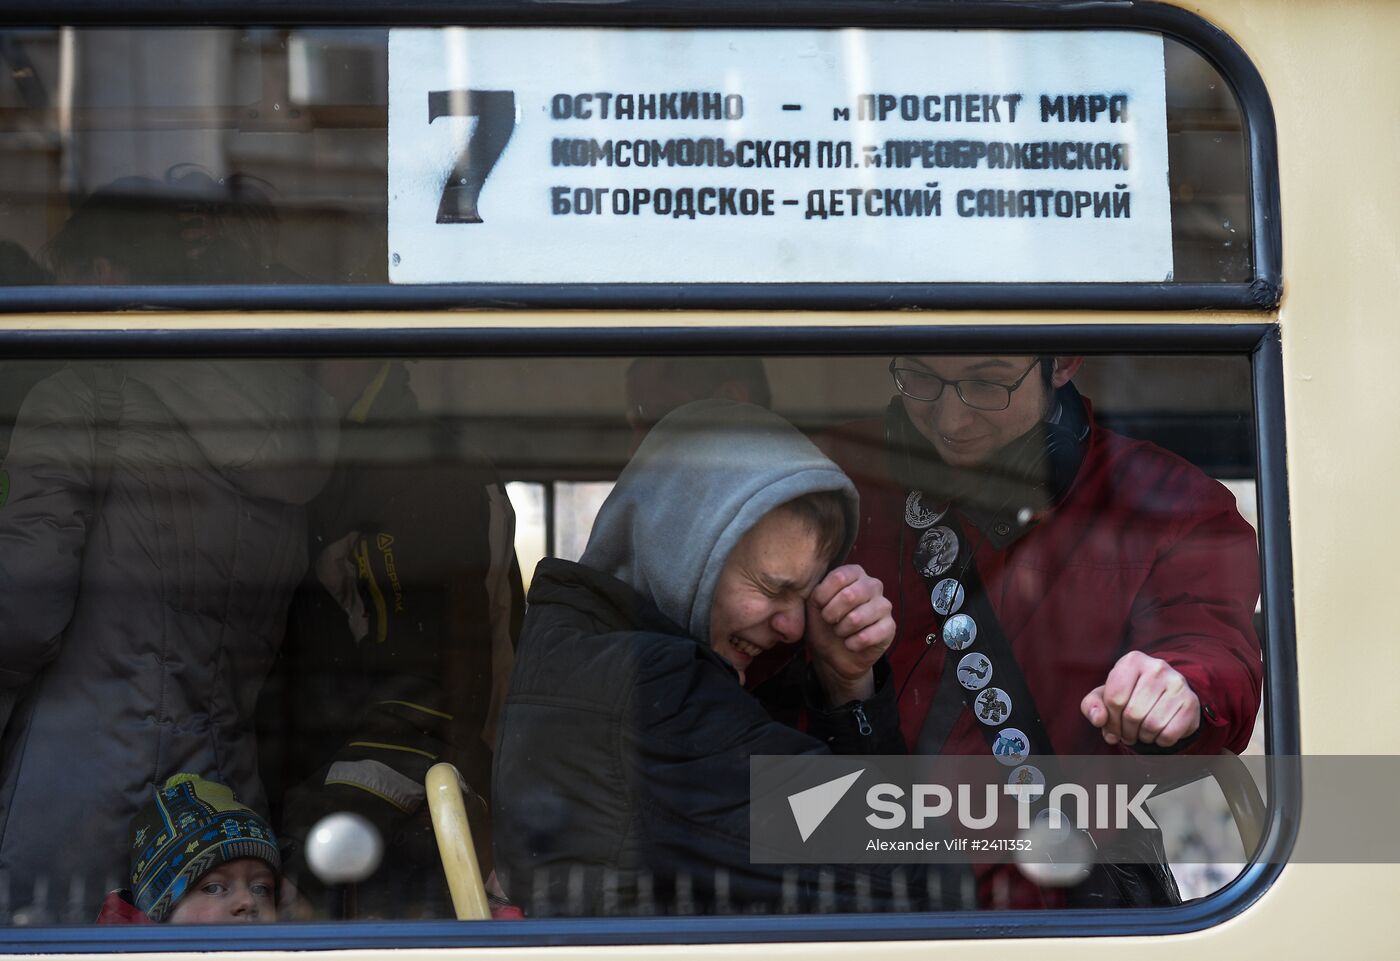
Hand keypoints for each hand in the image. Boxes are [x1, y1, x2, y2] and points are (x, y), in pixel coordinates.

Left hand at [806, 564, 894, 703]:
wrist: (832, 653)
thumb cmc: (823, 623)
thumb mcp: (813, 604)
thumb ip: (815, 591)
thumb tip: (818, 593)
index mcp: (854, 573)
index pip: (838, 577)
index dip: (823, 595)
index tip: (818, 606)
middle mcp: (873, 585)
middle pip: (848, 595)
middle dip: (831, 614)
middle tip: (828, 621)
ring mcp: (884, 605)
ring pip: (857, 618)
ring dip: (841, 630)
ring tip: (840, 631)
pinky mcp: (889, 627)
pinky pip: (867, 636)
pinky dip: (852, 644)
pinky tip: (850, 643)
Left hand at [1080, 651, 1200, 747]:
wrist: (1164, 693)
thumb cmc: (1129, 694)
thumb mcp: (1105, 695)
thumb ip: (1092, 705)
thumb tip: (1098, 719)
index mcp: (1132, 660)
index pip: (1115, 699)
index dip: (1110, 720)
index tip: (1111, 725)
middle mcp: (1157, 667)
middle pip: (1133, 714)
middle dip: (1125, 731)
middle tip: (1127, 733)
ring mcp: (1177, 683)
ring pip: (1152, 725)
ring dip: (1142, 737)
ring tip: (1141, 732)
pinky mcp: (1191, 702)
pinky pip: (1170, 733)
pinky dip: (1160, 741)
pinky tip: (1158, 733)